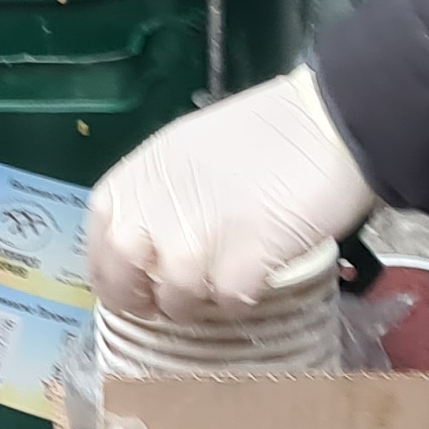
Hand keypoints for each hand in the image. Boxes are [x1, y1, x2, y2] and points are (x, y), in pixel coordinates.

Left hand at [83, 68, 379, 323]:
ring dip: (197, 304)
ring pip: (175, 299)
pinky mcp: (242, 258)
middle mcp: (155, 206)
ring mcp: (197, 236)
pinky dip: (238, 302)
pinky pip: (226, 303)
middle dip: (143, 300)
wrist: (328, 123)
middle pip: (122, 278)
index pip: (99, 240)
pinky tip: (254, 282)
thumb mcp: (185, 152)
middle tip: (173, 302)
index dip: (113, 272)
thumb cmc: (262, 133)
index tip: (135, 286)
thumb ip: (158, 195)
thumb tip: (150, 243)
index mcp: (139, 175)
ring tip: (222, 287)